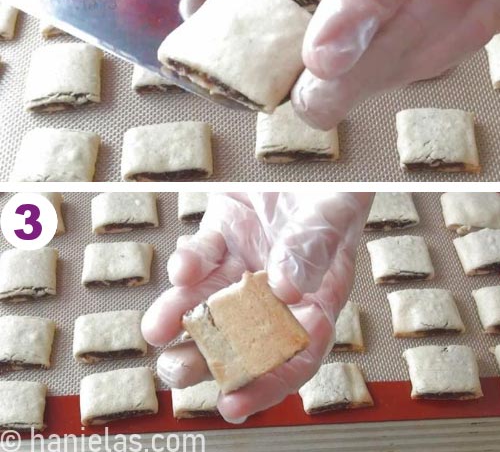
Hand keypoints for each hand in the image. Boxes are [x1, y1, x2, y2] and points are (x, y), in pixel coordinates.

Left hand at [141, 192, 371, 422]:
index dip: (264, 384)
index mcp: (314, 300)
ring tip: (157, 329)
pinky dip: (189, 262)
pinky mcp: (222, 232)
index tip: (231, 403)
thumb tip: (286, 291)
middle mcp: (274, 290)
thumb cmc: (336, 189)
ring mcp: (245, 262)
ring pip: (209, 301)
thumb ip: (312, 252)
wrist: (311, 151)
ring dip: (182, 315)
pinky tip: (182, 268)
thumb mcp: (334, 217)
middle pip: (240, 337)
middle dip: (204, 357)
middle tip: (176, 371)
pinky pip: (202, 254)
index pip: (293, 355)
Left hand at [171, 0, 499, 129]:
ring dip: (377, 76)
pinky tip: (362, 75)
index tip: (318, 56)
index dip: (362, 9)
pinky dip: (398, 68)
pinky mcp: (493, 6)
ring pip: (442, 43)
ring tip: (321, 96)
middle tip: (308, 101)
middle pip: (426, 15)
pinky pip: (449, 50)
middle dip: (363, 69)